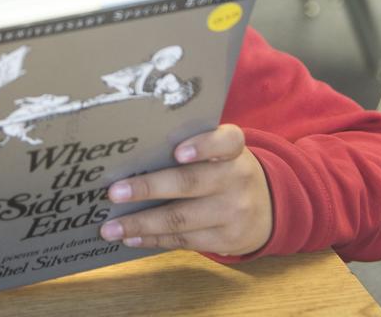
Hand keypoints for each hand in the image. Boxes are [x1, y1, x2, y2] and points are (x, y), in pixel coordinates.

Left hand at [99, 124, 271, 256]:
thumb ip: (192, 146)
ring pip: (181, 219)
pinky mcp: (226, 239)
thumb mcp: (221, 153)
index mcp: (234, 150)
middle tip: (114, 192)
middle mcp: (237, 178)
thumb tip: (133, 157)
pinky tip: (131, 237)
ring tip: (110, 227)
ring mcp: (233, 212)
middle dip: (148, 188)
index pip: (227, 141)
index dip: (203, 145)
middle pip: (190, 183)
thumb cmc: (225, 170)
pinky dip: (154, 239)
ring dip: (141, 223)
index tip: (177, 151)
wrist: (269, 208)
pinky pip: (184, 240)